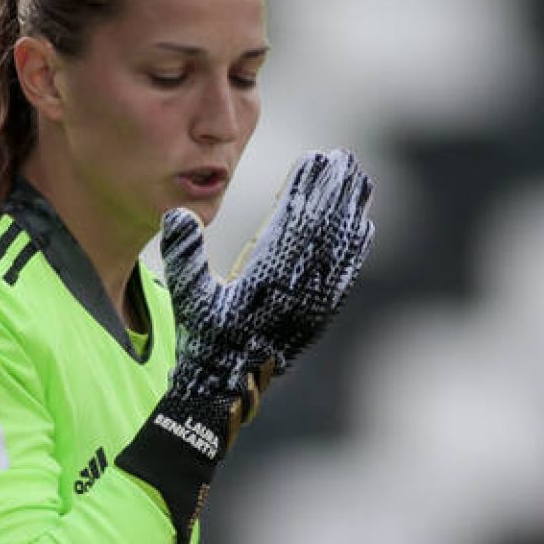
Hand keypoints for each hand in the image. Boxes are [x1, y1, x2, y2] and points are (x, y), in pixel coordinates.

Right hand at [162, 148, 374, 412]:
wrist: (228, 386)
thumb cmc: (205, 338)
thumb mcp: (186, 295)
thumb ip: (183, 253)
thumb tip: (178, 213)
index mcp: (268, 277)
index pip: (293, 221)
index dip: (305, 187)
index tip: (316, 158)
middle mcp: (299, 287)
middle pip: (325, 227)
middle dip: (335, 189)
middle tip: (344, 157)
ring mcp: (315, 302)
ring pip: (341, 247)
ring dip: (351, 210)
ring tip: (360, 179)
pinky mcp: (322, 315)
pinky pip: (346, 274)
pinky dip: (356, 248)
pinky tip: (364, 227)